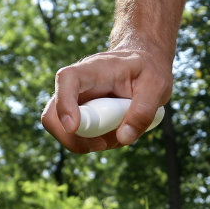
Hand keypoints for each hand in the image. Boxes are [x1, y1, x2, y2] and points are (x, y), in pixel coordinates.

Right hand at [42, 46, 170, 153]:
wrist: (144, 63)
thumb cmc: (149, 69)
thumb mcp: (157, 86)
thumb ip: (143, 111)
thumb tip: (123, 138)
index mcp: (94, 69)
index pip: (67, 79)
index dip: (64, 103)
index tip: (74, 126)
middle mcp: (77, 85)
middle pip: (52, 114)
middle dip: (72, 137)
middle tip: (103, 144)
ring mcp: (76, 101)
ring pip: (62, 129)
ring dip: (87, 143)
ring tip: (117, 134)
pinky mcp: (81, 115)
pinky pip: (77, 136)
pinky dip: (93, 143)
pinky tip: (114, 134)